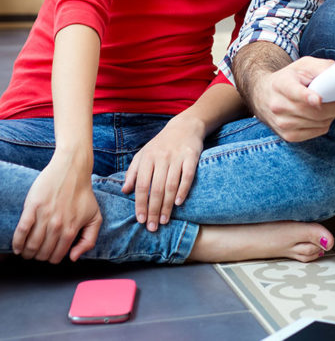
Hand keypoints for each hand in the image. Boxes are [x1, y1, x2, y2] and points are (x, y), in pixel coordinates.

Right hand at [12, 155, 101, 262]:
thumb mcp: (95, 217)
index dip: (52, 259)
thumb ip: (89, 239)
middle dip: (38, 257)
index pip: (57, 256)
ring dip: (27, 252)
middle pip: (42, 253)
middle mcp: (58, 225)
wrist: (72, 170)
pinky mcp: (32, 207)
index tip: (49, 255)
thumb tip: (74, 257)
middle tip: (36, 253)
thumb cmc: (83, 194)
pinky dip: (17, 242)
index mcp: (72, 229)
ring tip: (27, 251)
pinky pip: (21, 230)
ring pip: (30, 245)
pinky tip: (17, 246)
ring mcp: (44, 216)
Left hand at [122, 116, 203, 230]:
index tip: (140, 219)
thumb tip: (125, 191)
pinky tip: (179, 203)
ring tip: (164, 220)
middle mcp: (161, 158)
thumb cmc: (161, 144)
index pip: (142, 185)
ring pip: (170, 185)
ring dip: (167, 205)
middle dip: (153, 210)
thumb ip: (133, 172)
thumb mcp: (143, 154)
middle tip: (152, 227)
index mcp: (147, 158)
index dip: (140, 204)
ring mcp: (177, 157)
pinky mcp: (191, 156)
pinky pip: (187, 176)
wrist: (185, 126)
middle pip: (156, 188)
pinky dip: (183, 190)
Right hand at [251, 56, 334, 141]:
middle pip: (312, 111)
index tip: (318, 99)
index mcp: (281, 84)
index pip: (293, 92)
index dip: (306, 96)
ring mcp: (282, 123)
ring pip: (318, 123)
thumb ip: (322, 67)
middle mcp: (278, 105)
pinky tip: (325, 115)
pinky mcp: (288, 136)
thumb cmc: (290, 78)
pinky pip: (316, 132)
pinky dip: (325, 124)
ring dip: (333, 115)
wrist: (264, 94)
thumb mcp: (304, 65)